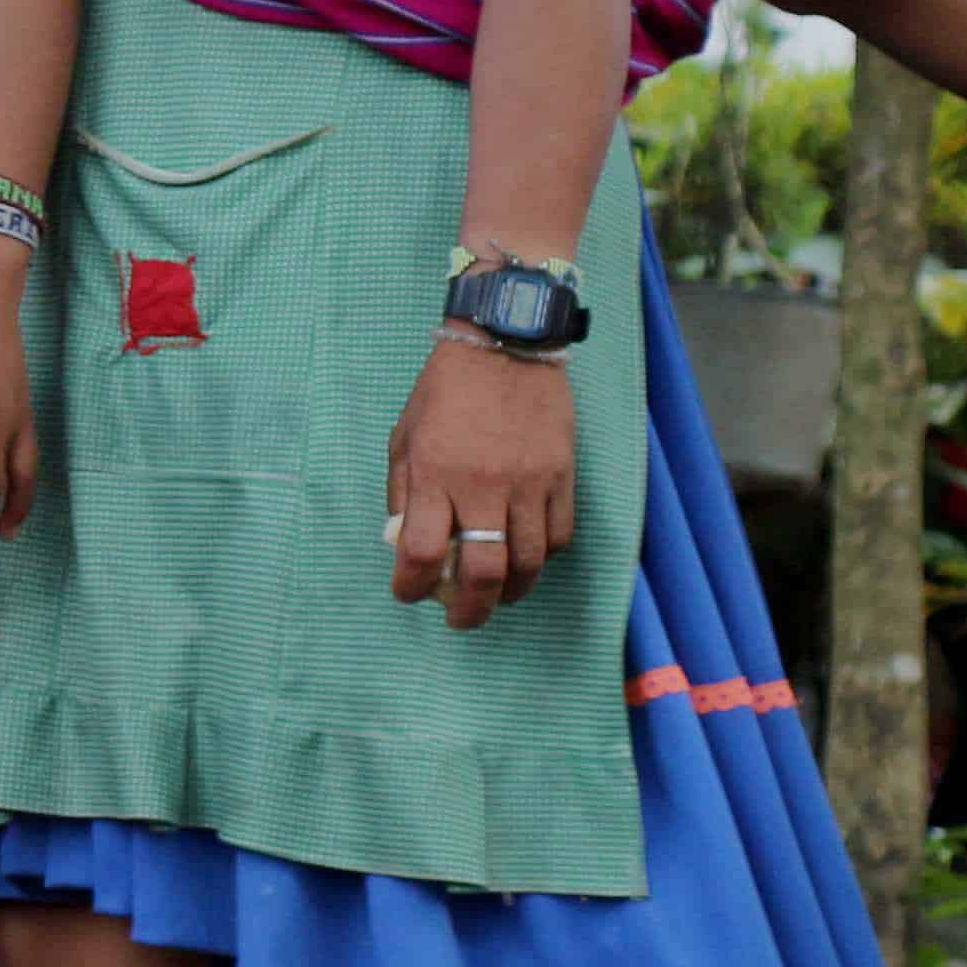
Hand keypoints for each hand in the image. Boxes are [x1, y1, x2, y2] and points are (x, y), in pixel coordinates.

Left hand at [385, 335, 577, 632]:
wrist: (505, 347)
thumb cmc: (445, 392)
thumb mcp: (404, 438)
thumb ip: (404, 494)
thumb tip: (406, 546)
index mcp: (434, 475)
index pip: (421, 553)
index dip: (411, 586)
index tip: (409, 594)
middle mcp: (482, 486)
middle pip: (483, 573)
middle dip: (470, 611)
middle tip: (461, 620)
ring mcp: (528, 484)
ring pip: (528, 563)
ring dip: (511, 591)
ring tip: (498, 596)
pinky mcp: (562, 477)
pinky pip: (559, 537)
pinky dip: (543, 557)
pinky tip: (527, 556)